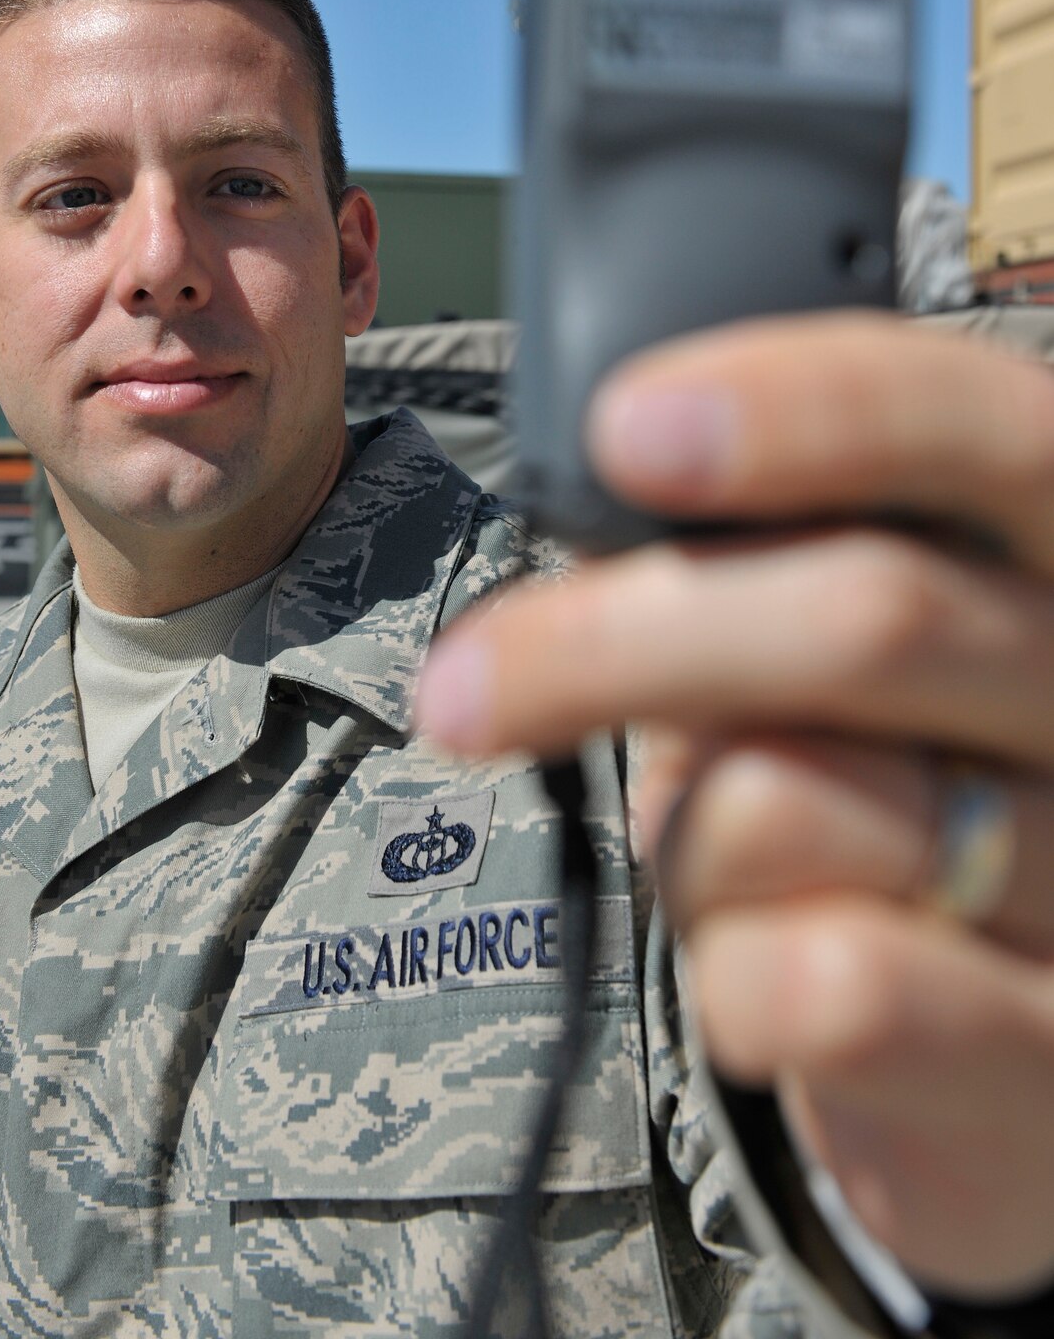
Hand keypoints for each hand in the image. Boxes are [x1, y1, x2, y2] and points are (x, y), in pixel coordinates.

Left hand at [415, 311, 1053, 1298]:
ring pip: (800, 806)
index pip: (972, 423)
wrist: (999, 1046)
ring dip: (687, 845)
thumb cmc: (887, 795)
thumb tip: (591, 498)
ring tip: (726, 869)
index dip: (804, 408)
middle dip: (617, 641)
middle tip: (461, 687)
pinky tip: (766, 976)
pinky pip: (833, 988)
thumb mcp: (843, 652)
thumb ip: (758, 565)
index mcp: (1052, 547)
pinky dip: (735, 976)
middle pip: (870, 616)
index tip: (626, 429)